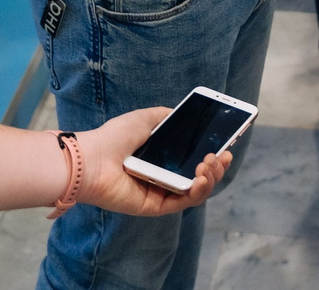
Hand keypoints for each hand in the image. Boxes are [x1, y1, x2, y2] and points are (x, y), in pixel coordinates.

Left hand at [75, 107, 231, 215]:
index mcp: (160, 158)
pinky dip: (197, 191)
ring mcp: (160, 192)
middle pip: (199, 177)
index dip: (212, 155)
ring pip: (195, 191)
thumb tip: (180, 112)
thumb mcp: (143, 118)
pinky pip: (183, 202)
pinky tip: (201, 177)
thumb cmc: (113, 137)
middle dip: (216, 166)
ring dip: (210, 177)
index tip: (225, 146)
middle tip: (222, 154)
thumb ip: (163, 116)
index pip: (192, 160)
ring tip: (210, 163)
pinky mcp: (155, 206)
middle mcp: (162, 176)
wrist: (93, 158)